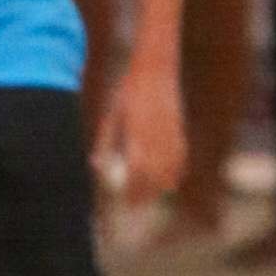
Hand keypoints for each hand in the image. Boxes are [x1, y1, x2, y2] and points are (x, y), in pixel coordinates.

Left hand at [101, 57, 186, 199]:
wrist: (155, 70)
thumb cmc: (128, 92)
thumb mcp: (112, 115)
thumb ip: (105, 141)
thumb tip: (95, 165)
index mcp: (137, 135)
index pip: (136, 173)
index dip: (132, 191)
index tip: (125, 202)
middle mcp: (156, 139)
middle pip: (153, 177)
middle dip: (144, 194)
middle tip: (134, 206)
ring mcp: (172, 137)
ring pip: (169, 172)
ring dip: (159, 188)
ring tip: (149, 197)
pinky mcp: (180, 133)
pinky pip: (181, 161)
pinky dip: (175, 174)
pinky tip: (169, 182)